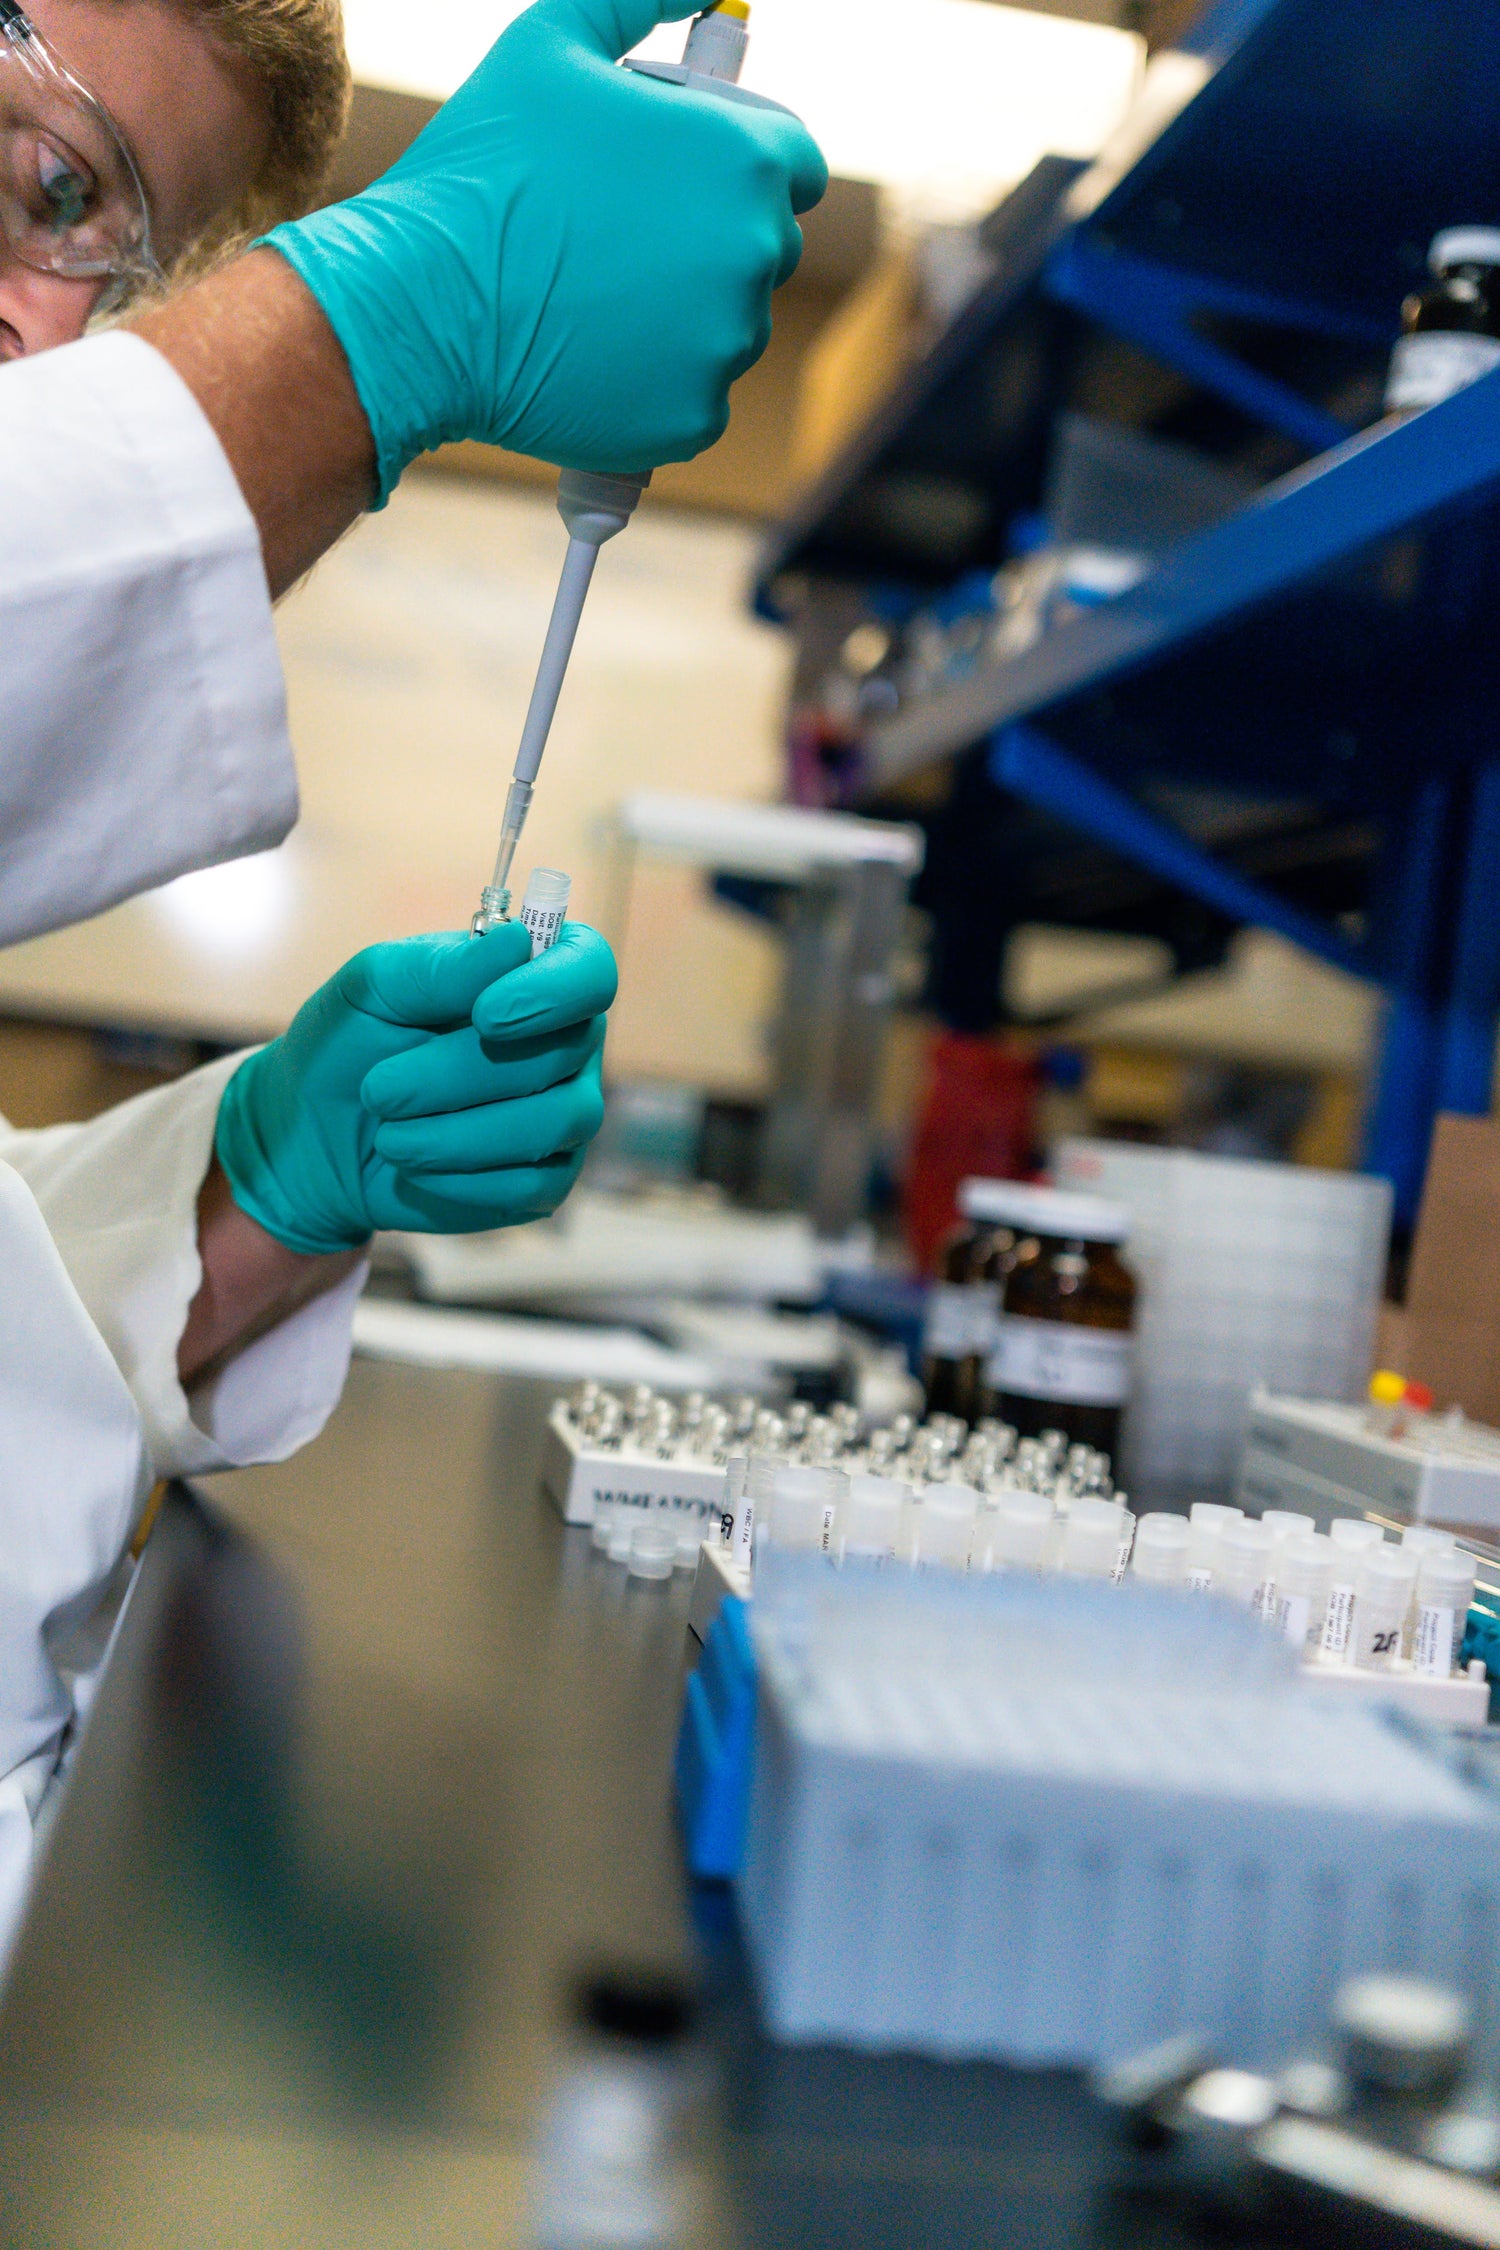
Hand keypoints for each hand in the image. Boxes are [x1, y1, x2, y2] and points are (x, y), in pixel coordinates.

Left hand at [215, 923, 615, 1252]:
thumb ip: (441, 967)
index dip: (555, 991)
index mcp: (533, 979)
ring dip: (458, 1135)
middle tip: (378, 1090)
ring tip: (389, 1137)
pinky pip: (532, 1184)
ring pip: (555, 1123)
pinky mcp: (546, 1181)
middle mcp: (567, 1045)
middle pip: (564, 1054)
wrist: (318, 1141)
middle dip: (459, 1076)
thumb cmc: (350, 1047)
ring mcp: (564, 1115)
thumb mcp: (373, 990)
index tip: (485, 1015)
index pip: (589, 970)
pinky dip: (461, 1179)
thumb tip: (517, 941)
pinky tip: (415, 1168)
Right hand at [261, 0, 826, 502]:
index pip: (795, 165)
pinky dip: (655, 386)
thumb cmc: (482, 170)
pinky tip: (591, 354)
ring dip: (679, 315)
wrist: (419, 303)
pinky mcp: (692, 421)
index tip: (682, 175)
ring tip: (590, 295)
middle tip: (613, 237)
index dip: (736, 163)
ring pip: (726, 328)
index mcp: (742, 161)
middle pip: (760, 249)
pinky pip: (695, 400)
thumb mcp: (554, 41)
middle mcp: (751, 257)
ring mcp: (725, 348)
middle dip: (703, 239)